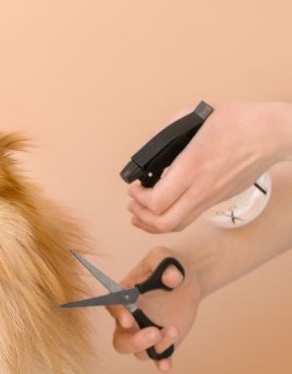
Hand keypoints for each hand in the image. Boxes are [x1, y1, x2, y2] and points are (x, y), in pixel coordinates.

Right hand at [106, 247, 202, 371]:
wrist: (186, 278)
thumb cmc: (168, 265)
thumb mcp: (165, 256)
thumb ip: (164, 263)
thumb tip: (172, 279)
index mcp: (124, 296)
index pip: (113, 307)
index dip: (118, 314)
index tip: (129, 319)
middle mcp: (130, 319)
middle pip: (120, 341)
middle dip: (134, 342)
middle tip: (153, 333)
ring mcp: (145, 333)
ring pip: (141, 351)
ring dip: (157, 346)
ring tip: (174, 329)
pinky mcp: (162, 341)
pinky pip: (158, 357)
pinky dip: (161, 362)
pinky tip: (166, 365)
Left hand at [128, 102, 291, 232]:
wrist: (272, 133)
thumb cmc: (238, 121)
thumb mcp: (194, 116)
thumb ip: (164, 132)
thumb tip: (146, 151)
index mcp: (193, 166)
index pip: (158, 201)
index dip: (139, 199)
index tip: (133, 187)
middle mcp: (201, 188)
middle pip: (164, 222)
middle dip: (141, 216)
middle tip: (133, 203)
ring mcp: (211, 197)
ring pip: (177, 225)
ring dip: (153, 224)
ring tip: (141, 212)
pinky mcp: (218, 200)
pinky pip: (189, 218)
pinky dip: (170, 219)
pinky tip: (162, 210)